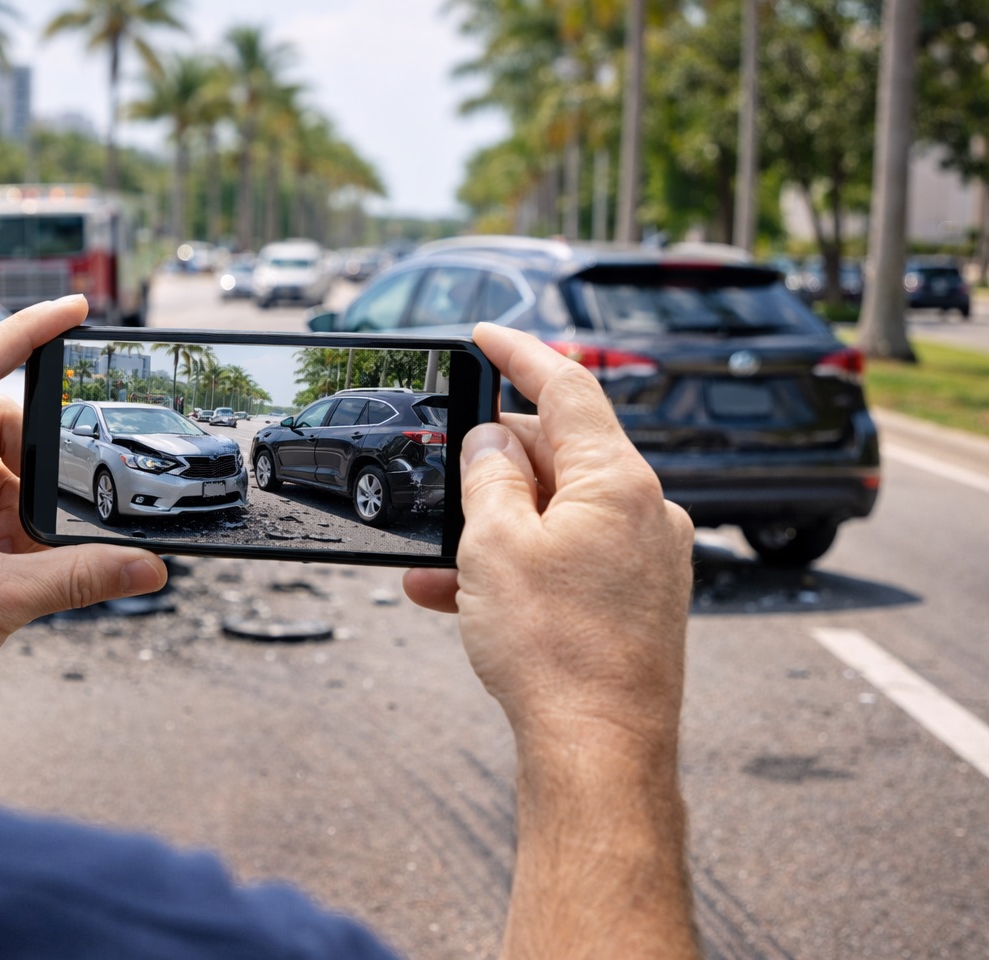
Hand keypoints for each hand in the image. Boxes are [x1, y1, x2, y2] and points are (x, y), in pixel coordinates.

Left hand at [0, 296, 166, 757]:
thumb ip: (79, 577)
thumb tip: (148, 566)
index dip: (28, 330)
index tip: (75, 309)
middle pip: (3, 430)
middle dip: (44, 467)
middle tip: (75, 502)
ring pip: (2, 474)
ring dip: (31, 512)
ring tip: (31, 559)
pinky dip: (18, 534)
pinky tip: (27, 569)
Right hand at [406, 324, 698, 959]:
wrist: (600, 754)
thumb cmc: (556, 655)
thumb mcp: (495, 545)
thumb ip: (489, 475)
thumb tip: (491, 442)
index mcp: (621, 481)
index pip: (568, 387)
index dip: (520, 352)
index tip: (485, 334)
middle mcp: (647, 511)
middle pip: (560, 452)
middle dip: (495, 464)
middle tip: (447, 484)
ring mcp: (647, 558)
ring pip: (556, 513)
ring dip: (495, 526)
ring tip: (440, 563)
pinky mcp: (637, 600)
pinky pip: (568, 560)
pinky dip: (518, 566)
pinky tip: (461, 598)